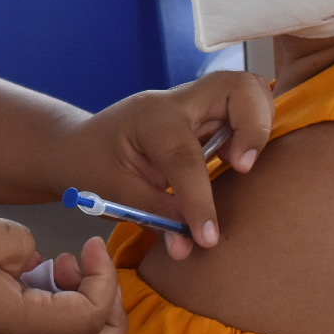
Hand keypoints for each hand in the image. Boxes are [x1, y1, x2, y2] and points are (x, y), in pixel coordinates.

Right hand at [0, 216, 124, 333]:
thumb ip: (28, 245)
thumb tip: (41, 263)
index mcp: (20, 326)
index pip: (92, 319)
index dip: (104, 280)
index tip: (87, 245)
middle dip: (112, 325)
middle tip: (102, 282)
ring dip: (86, 314)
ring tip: (68, 268)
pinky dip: (58, 307)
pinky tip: (41, 269)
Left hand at [58, 71, 273, 259]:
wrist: (75, 146)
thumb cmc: (90, 167)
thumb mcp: (116, 195)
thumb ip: (157, 217)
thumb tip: (188, 246)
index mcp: (150, 119)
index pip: (185, 155)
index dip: (200, 200)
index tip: (208, 237)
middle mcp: (177, 102)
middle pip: (237, 86)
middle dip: (255, 124)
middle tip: (243, 166)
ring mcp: (194, 104)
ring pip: (247, 91)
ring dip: (259, 124)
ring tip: (242, 163)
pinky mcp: (204, 116)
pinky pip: (241, 110)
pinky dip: (252, 129)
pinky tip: (239, 158)